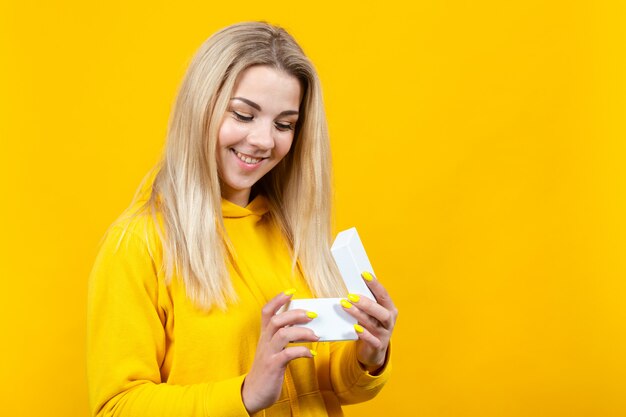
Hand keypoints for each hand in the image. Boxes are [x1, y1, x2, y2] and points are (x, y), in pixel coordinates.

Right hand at [241, 290, 318, 413]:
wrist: (253, 394)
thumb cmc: (266, 370)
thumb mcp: (272, 350)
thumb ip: (283, 338)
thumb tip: (303, 326)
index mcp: (265, 336)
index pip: (267, 311)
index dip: (278, 299)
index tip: (291, 292)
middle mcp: (265, 342)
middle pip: (277, 320)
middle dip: (295, 314)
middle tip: (312, 314)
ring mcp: (268, 353)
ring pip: (282, 334)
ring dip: (302, 332)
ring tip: (316, 335)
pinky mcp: (273, 366)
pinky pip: (288, 354)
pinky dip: (302, 352)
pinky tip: (311, 354)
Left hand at [340, 273, 397, 372]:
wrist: (374, 351)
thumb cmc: (371, 326)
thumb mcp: (371, 313)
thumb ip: (366, 301)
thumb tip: (350, 283)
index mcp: (389, 309)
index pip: (384, 295)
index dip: (375, 284)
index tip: (364, 274)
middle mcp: (389, 321)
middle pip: (381, 311)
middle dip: (366, 303)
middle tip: (351, 296)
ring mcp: (384, 334)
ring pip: (373, 324)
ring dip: (359, 314)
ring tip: (346, 306)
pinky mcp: (377, 346)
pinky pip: (372, 340)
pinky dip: (364, 334)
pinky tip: (355, 328)